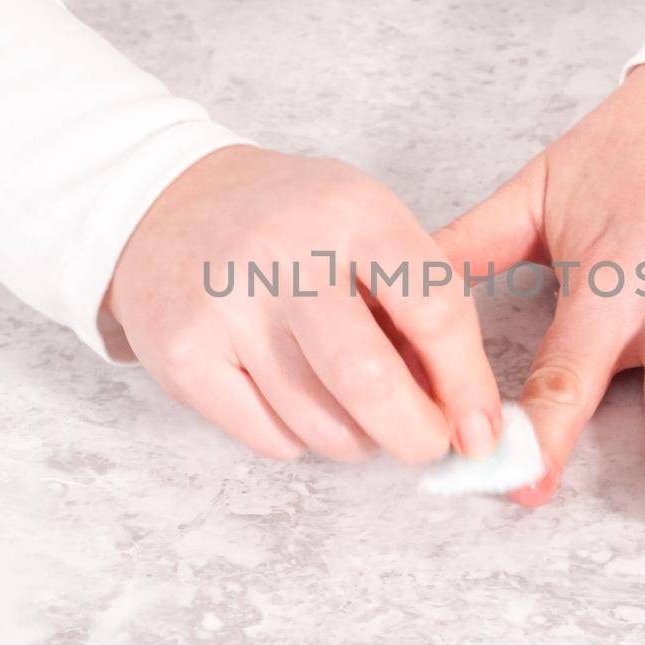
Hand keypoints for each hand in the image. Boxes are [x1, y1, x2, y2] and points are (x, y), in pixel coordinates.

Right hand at [109, 146, 501, 462]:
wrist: (164, 200)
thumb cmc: (288, 221)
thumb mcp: (363, 218)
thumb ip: (417, 296)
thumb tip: (464, 406)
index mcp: (351, 213)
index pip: (433, 310)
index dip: (467, 383)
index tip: (480, 426)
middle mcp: (285, 257)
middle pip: (369, 381)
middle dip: (415, 434)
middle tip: (427, 445)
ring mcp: (226, 308)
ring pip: (320, 424)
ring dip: (357, 440)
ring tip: (357, 415)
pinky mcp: (183, 355)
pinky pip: (268, 438)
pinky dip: (299, 439)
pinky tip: (295, 401)